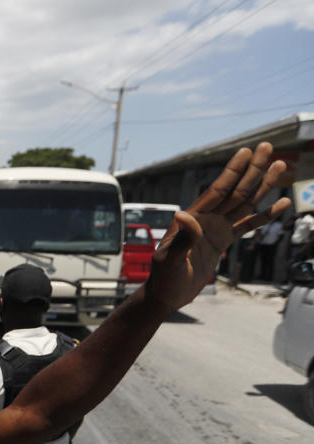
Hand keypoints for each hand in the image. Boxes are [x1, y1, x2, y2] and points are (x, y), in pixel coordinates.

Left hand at [146, 142, 288, 310]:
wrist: (168, 294)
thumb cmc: (164, 277)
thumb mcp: (170, 259)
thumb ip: (182, 238)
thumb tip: (183, 214)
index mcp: (192, 219)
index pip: (217, 190)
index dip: (232, 171)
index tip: (246, 151)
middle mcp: (206, 219)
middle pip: (235, 190)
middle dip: (252, 169)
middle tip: (268, 147)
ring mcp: (216, 229)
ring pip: (244, 203)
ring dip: (262, 186)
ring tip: (280, 167)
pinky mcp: (222, 241)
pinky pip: (247, 225)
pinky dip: (265, 215)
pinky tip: (281, 204)